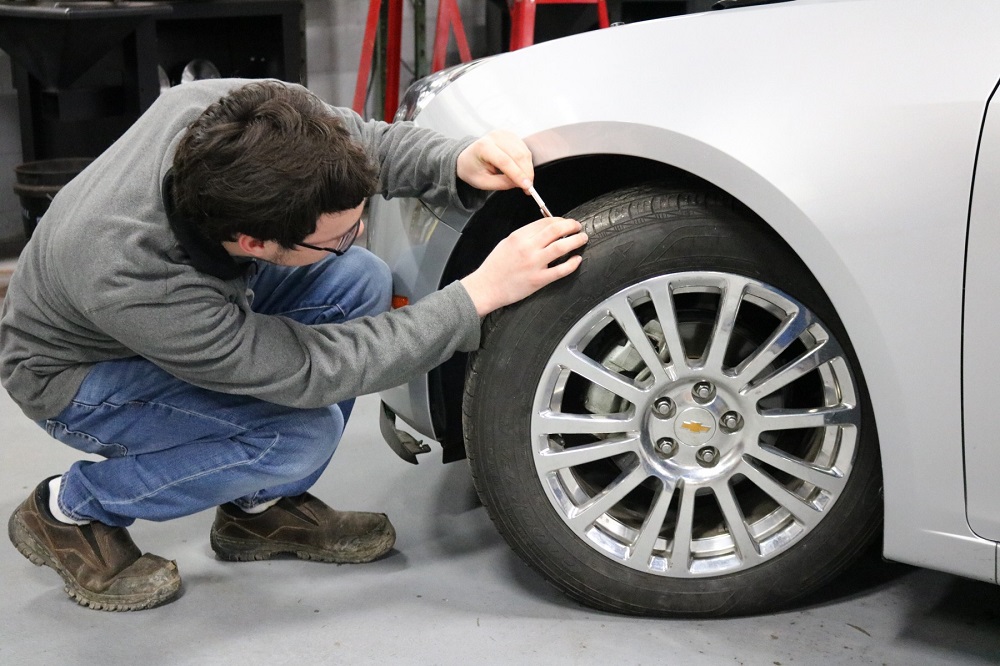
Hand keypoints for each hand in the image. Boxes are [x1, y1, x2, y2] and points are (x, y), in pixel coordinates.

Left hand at [456, 130, 534, 191]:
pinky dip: (526, 163)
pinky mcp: (511, 136)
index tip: (527, 187)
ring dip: (528, 169)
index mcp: (483, 147)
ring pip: (524, 153)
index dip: (518, 174)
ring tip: (524, 182)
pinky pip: (525, 150)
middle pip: (518, 155)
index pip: (504, 161)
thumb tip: (521, 184)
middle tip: (528, 189)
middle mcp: (495, 137)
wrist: (467, 156)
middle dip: (526, 173)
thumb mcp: (482, 182)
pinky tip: (521, 171)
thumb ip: (502, 183)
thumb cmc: (472, 169)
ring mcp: (504, 134)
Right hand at [460, 217, 588, 315]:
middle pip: (556, 230)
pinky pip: (561, 270)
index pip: (545, 222)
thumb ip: (524, 236)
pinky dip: (572, 263)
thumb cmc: (495, 268)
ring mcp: (534, 264)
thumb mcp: (506, 243)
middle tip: (578, 227)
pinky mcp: (538, 280)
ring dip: (576, 240)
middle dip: (571, 225)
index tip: (565, 222)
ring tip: (582, 238)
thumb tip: (544, 231)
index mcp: (518, 236)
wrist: (485, 288)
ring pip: (561, 247)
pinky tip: (577, 259)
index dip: (559, 220)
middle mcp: (527, 248)